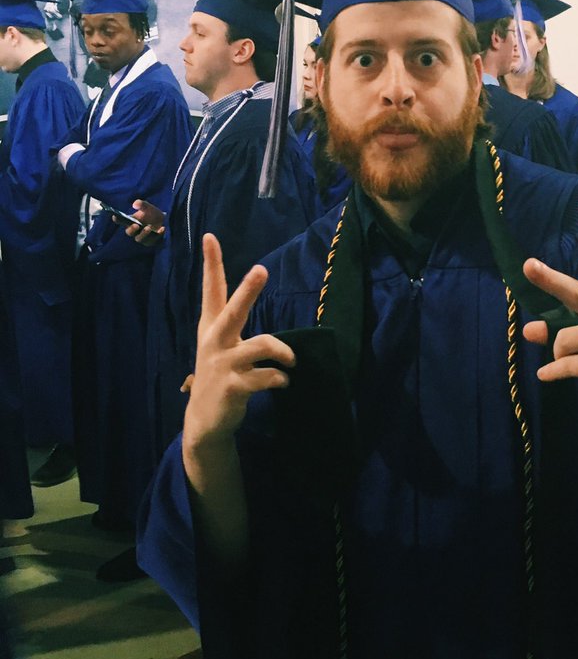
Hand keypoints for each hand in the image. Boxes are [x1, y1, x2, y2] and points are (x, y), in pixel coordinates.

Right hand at [120, 198, 165, 243]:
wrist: (164, 221)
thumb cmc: (152, 214)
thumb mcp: (148, 207)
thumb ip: (142, 204)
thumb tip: (135, 204)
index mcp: (130, 221)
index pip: (121, 221)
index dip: (117, 219)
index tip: (115, 216)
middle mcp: (134, 230)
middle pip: (129, 232)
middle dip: (131, 229)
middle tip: (136, 225)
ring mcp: (142, 237)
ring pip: (139, 238)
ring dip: (144, 233)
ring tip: (149, 227)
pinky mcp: (151, 242)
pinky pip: (153, 240)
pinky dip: (157, 235)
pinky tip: (162, 228)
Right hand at [182, 234, 294, 486]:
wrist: (205, 421)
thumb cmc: (221, 376)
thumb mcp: (220, 345)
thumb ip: (230, 319)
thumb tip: (249, 288)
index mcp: (211, 328)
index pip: (211, 290)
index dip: (211, 264)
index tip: (210, 237)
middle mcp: (214, 342)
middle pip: (233, 310)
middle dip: (248, 290)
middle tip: (261, 270)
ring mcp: (223, 365)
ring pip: (262, 345)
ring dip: (283, 352)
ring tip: (290, 361)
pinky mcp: (234, 388)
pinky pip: (267, 376)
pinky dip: (279, 378)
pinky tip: (282, 381)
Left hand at [522, 202, 577, 427]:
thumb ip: (565, 326)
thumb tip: (529, 330)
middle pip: (577, 293)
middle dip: (551, 280)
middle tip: (529, 265)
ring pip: (564, 338)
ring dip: (556, 352)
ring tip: (568, 360)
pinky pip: (570, 365)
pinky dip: (554, 371)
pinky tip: (547, 375)